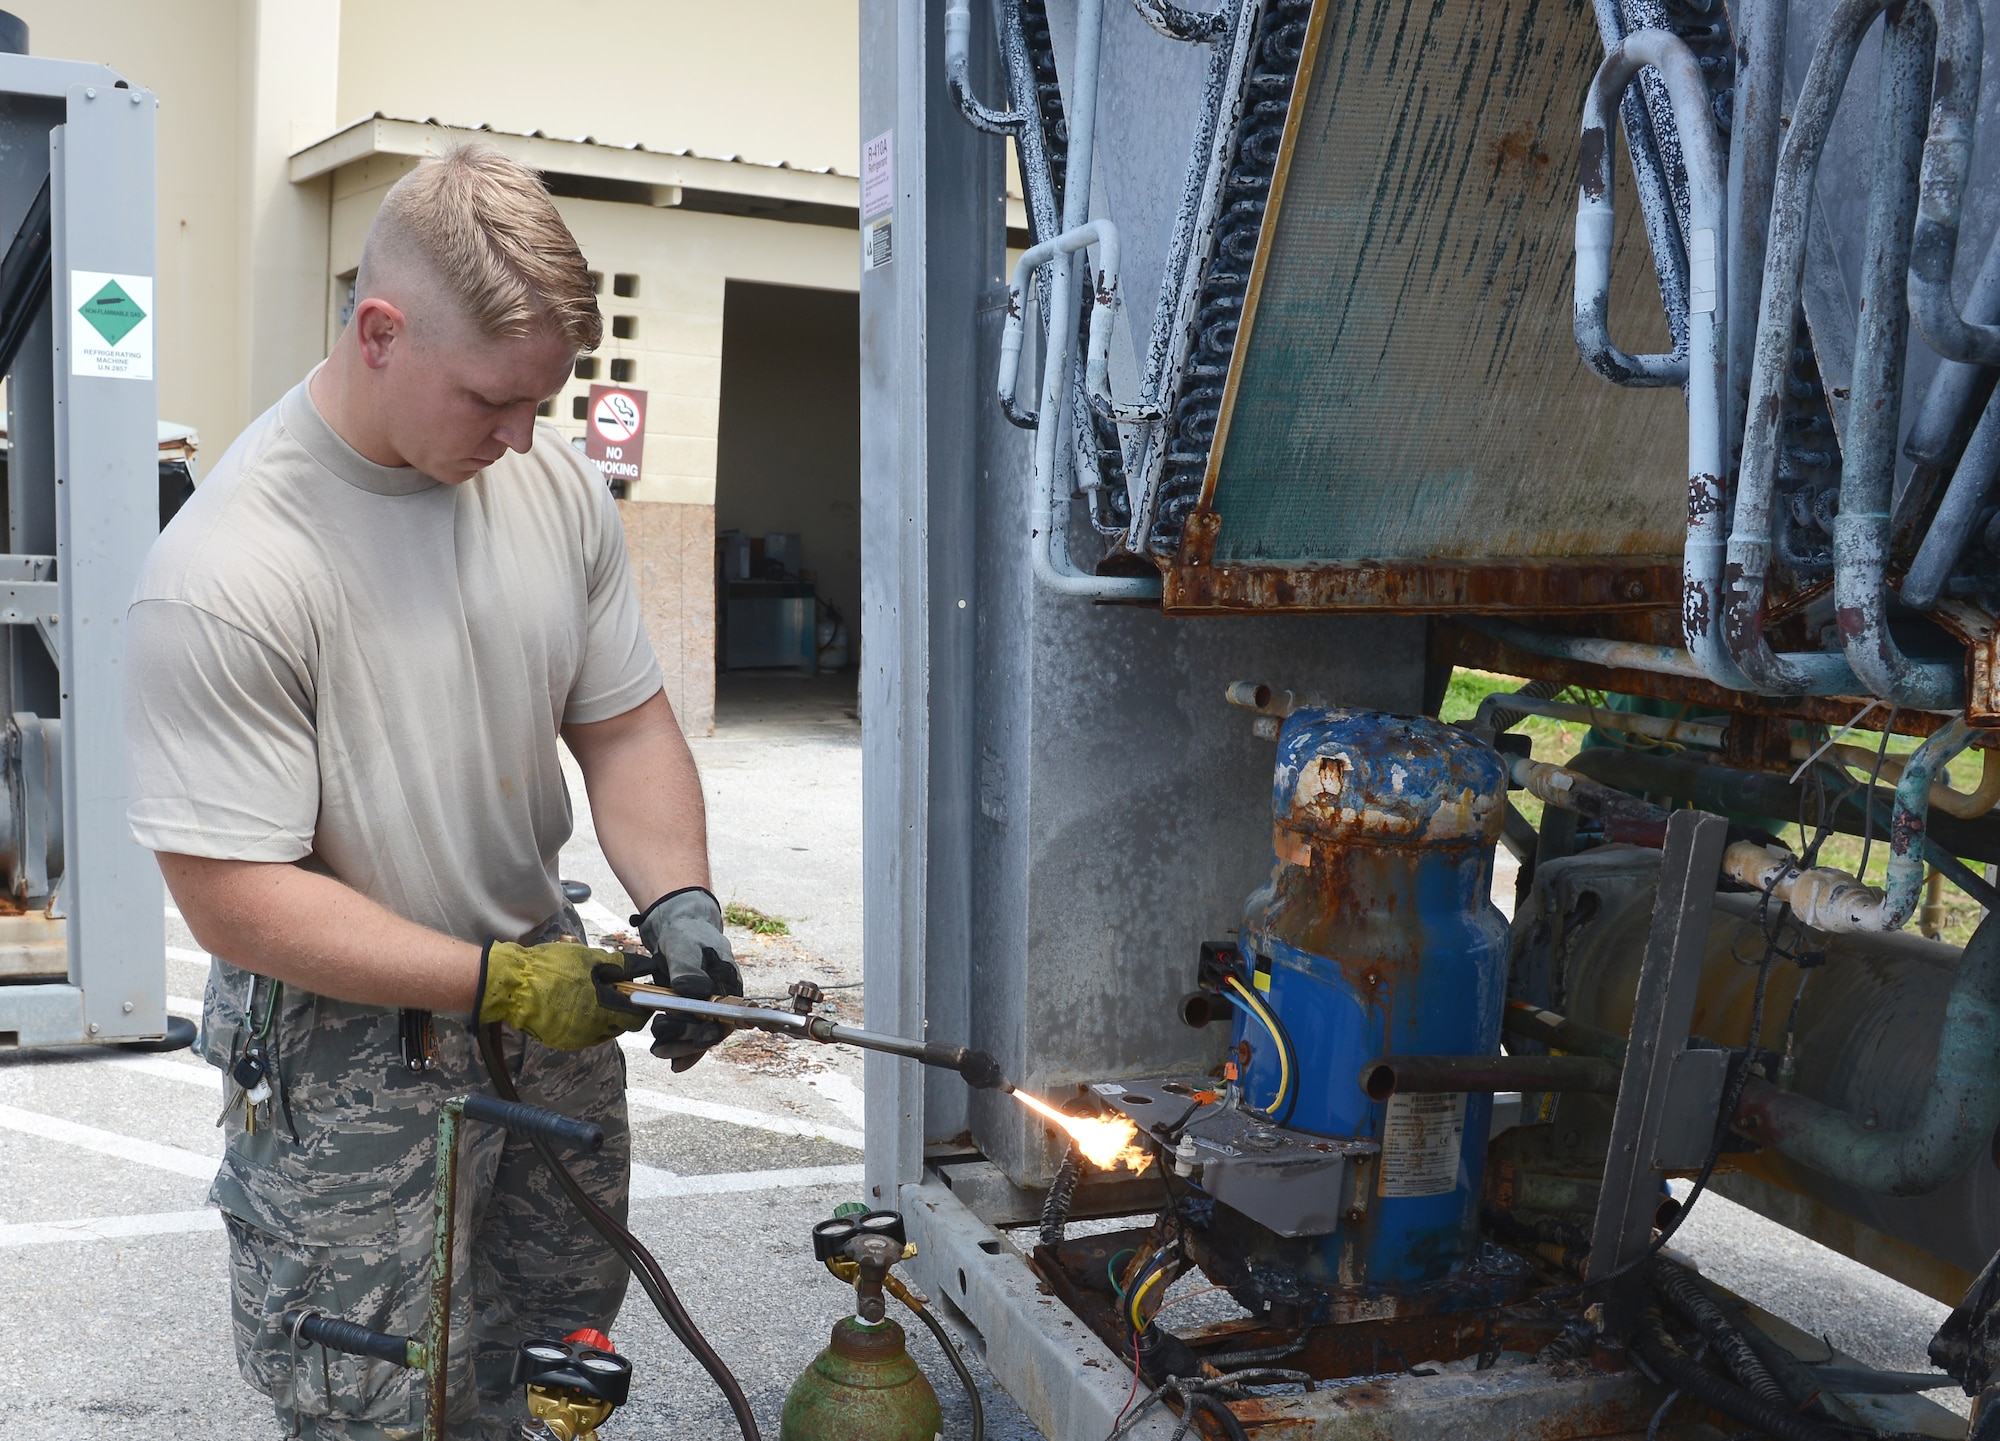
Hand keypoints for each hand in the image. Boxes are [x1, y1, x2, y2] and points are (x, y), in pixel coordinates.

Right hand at [477, 941, 647, 1050]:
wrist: (512, 985)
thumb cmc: (551, 968)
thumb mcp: (590, 959)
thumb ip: (621, 966)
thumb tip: (646, 967)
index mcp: (603, 1012)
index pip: (637, 1018)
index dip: (643, 1005)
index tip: (640, 992)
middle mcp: (592, 1032)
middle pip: (621, 1025)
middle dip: (623, 1008)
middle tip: (613, 987)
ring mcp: (575, 1039)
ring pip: (602, 1031)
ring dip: (605, 1016)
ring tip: (592, 992)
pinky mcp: (560, 1041)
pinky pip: (584, 1033)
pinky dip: (587, 1021)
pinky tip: (577, 1002)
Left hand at [634, 887, 742, 1070]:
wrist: (674, 928)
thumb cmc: (685, 934)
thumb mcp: (684, 947)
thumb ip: (688, 969)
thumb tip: (696, 991)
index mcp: (728, 981)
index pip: (728, 1012)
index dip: (715, 1029)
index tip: (699, 1039)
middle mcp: (721, 997)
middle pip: (712, 1028)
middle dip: (689, 1040)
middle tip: (662, 1046)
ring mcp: (705, 1006)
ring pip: (698, 1034)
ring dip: (679, 1045)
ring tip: (658, 1050)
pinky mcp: (689, 1010)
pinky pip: (687, 1032)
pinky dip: (677, 1045)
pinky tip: (667, 1056)